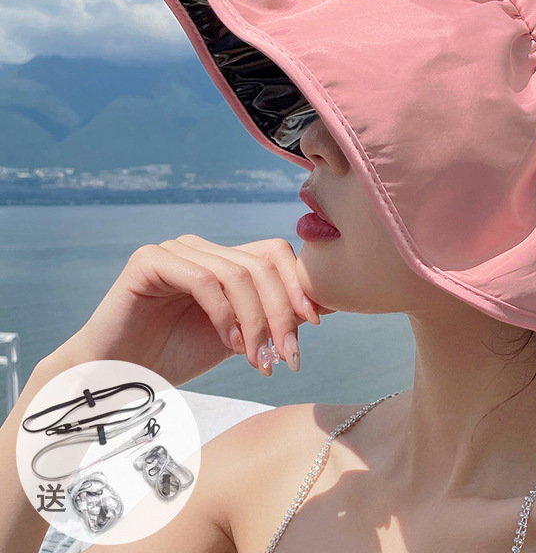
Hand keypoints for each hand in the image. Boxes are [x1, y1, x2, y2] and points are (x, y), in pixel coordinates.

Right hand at [51, 235, 332, 385]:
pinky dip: (226, 314)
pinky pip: (204, 279)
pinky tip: (230, 344)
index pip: (275, 253)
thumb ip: (272, 317)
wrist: (118, 378)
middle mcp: (201, 247)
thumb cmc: (176, 356)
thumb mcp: (239, 337)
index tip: (314, 324)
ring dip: (257, 321)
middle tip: (288, 356)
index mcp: (222, 259)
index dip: (298, 285)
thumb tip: (328, 303)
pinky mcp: (150, 260)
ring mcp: (175, 249)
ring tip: (260, 361)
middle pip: (263, 263)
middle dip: (282, 312)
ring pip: (238, 273)